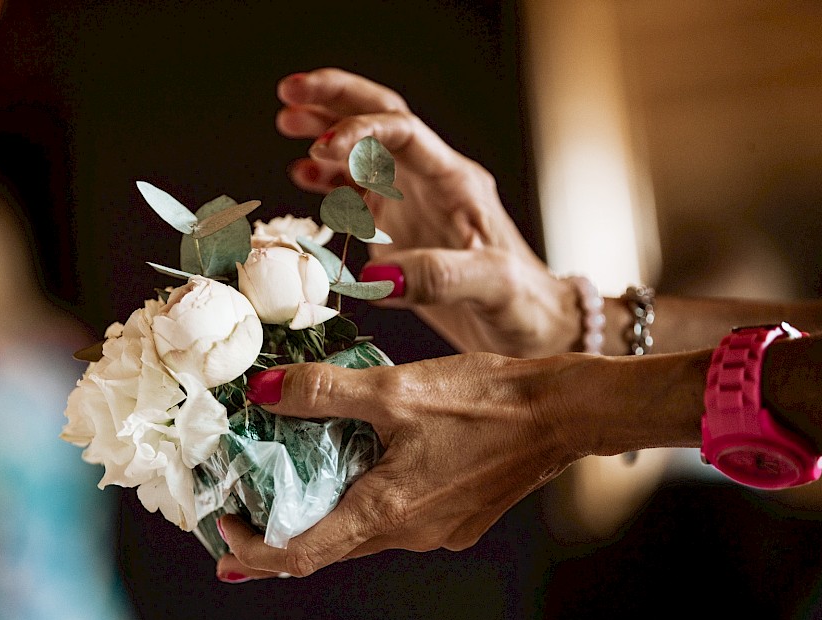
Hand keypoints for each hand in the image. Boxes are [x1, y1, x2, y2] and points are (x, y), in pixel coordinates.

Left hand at [215, 355, 590, 581]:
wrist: (560, 411)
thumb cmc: (485, 401)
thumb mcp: (395, 389)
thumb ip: (323, 392)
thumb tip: (263, 390)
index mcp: (388, 511)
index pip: (302, 555)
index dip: (255, 554)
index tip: (223, 536)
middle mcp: (410, 534)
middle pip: (328, 547)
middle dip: (279, 534)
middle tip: (241, 514)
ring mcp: (436, 531)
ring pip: (362, 530)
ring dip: (324, 514)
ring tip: (292, 482)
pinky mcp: (455, 517)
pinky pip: (395, 518)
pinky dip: (364, 500)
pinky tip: (361, 463)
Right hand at [276, 68, 578, 357]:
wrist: (535, 326)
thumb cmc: (526, 305)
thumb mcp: (493, 287)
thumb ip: (440, 277)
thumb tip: (378, 278)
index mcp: (456, 184)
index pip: (403, 133)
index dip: (359, 131)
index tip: (322, 146)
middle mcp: (431, 184)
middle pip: (381, 119)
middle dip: (336, 99)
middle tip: (291, 90)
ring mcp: (413, 204)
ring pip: (364, 150)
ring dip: (325, 131)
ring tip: (286, 121)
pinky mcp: (400, 229)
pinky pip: (358, 191)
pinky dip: (328, 179)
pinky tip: (303, 176)